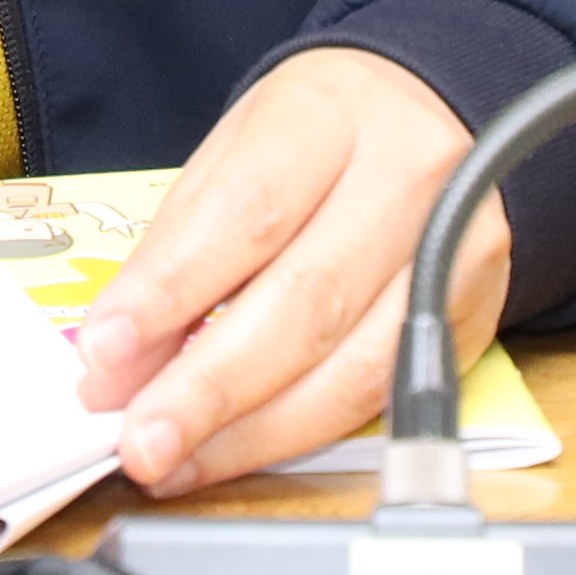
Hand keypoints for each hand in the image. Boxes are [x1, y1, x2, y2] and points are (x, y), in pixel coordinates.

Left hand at [65, 48, 510, 493]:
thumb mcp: (234, 152)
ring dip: (253, 432)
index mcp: (331, 113)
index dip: (172, 289)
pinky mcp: (470, 317)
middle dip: (210, 386)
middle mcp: (407, 176)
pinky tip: (239, 449)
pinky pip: (385, 396)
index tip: (105, 352)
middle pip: (306, 301)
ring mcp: (453, 252)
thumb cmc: (314, 136)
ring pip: (355, 368)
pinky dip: (302, 434)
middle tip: (138, 439)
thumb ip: (178, 248)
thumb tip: (120, 362)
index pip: (248, 210)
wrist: (429, 112)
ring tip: (177, 462)